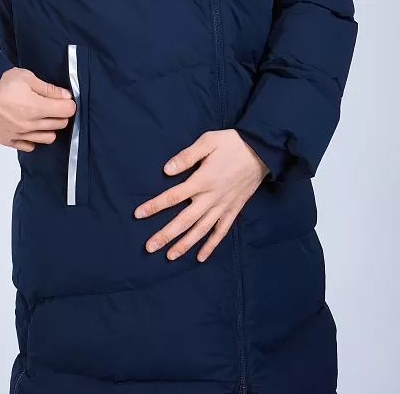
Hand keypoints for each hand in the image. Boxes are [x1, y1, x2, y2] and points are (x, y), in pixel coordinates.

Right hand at [0, 67, 75, 150]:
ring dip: (49, 127)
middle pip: (60, 124)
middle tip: (53, 105)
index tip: (64, 99)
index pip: (67, 111)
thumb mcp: (27, 78)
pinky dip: (33, 138)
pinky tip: (29, 127)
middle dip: (60, 113)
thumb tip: (65, 95)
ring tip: (41, 116)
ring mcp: (19, 135)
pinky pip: (29, 146)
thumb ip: (49, 89)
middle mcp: (30, 125)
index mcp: (37, 107)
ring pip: (48, 138)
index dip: (68, 103)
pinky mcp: (8, 140)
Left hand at [134, 129, 268, 262]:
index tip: (138, 214)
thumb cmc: (231, 143)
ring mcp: (223, 206)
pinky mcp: (234, 210)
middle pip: (184, 220)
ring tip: (169, 256)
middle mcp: (210, 198)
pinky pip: (221, 231)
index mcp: (201, 180)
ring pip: (201, 230)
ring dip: (185, 244)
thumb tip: (166, 169)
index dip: (154, 206)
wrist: (261, 151)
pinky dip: (211, 245)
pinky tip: (201, 257)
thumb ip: (186, 157)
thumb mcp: (207, 142)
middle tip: (149, 247)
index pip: (173, 196)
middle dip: (166, 235)